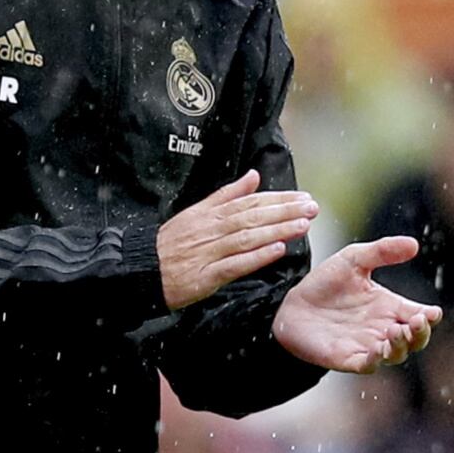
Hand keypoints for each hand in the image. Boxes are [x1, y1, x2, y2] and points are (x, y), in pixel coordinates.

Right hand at [157, 169, 317, 310]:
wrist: (142, 269)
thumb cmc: (171, 243)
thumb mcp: (195, 212)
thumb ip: (226, 195)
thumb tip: (253, 176)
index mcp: (209, 214)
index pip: (249, 202)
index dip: (277, 199)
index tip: (302, 197)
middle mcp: (211, 230)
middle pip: (252, 217)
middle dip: (284, 211)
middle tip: (312, 207)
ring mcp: (208, 252)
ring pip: (247, 238)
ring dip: (277, 231)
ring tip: (302, 225)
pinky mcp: (205, 276)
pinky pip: (234, 265)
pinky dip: (256, 257)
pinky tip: (277, 251)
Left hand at [272, 236, 442, 373]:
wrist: (291, 303)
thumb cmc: (326, 283)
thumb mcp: (354, 259)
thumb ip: (382, 251)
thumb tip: (414, 244)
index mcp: (390, 306)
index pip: (420, 315)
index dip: (429, 316)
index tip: (433, 312)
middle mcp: (383, 328)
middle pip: (415, 339)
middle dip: (420, 333)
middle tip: (418, 321)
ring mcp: (368, 345)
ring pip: (396, 354)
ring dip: (401, 346)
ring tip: (397, 331)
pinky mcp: (349, 358)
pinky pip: (368, 364)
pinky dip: (376, 360)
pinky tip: (378, 350)